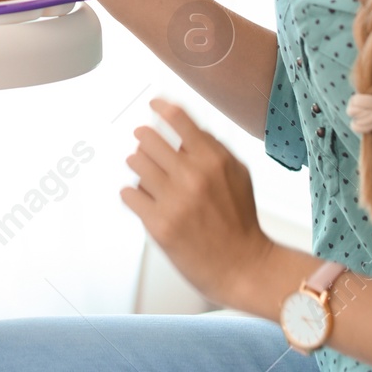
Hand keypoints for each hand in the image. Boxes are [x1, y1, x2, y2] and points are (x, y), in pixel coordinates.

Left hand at [121, 98, 276, 311]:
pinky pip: (129, 193)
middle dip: (145, 140)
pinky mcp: (158, 223)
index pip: (178, 118)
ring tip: (149, 177)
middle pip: (148, 137)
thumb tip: (183, 129)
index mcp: (213, 160)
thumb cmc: (240, 222)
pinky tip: (145, 200)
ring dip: (139, 167)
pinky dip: (134, 195)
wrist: (243, 266)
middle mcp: (192, 176)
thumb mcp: (237, 175)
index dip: (160, 107)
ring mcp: (174, 200)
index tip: (153, 105)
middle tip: (145, 145)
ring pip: (135, 163)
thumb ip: (212, 149)